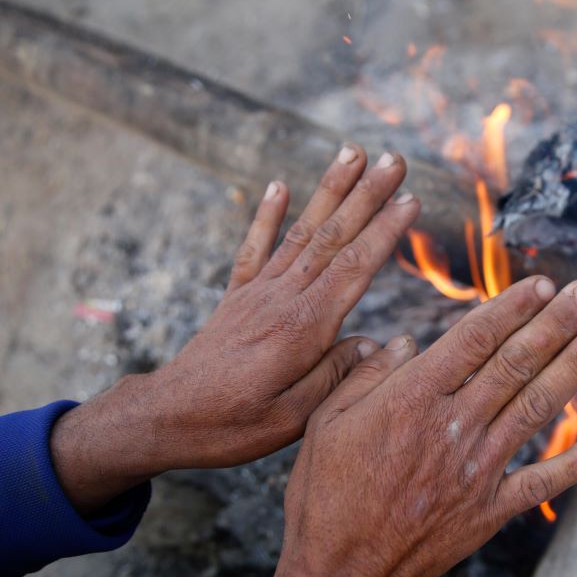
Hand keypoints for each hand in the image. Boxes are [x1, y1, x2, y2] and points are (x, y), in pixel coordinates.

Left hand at [51, 145, 420, 511]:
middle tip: (394, 159)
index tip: (411, 199)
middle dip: (367, 194)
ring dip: (330, 190)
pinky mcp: (237, 298)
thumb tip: (375, 344)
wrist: (165, 419)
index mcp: (303, 328)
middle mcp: (282, 299)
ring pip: (302, 232)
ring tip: (352, 152)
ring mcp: (257, 293)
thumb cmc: (232, 425)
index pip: (354, 268)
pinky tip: (280, 185)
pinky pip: (254, 247)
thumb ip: (336, 376)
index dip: (385, 232)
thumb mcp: (294, 419)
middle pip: (333, 236)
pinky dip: (267, 214)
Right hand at [261, 276, 576, 576]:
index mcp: (412, 398)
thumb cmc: (327, 492)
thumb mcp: (327, 421)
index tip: (541, 283)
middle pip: (515, 363)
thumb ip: (367, 375)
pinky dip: (576, 463)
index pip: (473, 339)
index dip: (512, 308)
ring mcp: (478, 468)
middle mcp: (453, 426)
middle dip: (556, 324)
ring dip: (576, 369)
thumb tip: (404, 340)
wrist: (344, 570)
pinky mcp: (490, 509)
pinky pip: (542, 482)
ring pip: (536, 408)